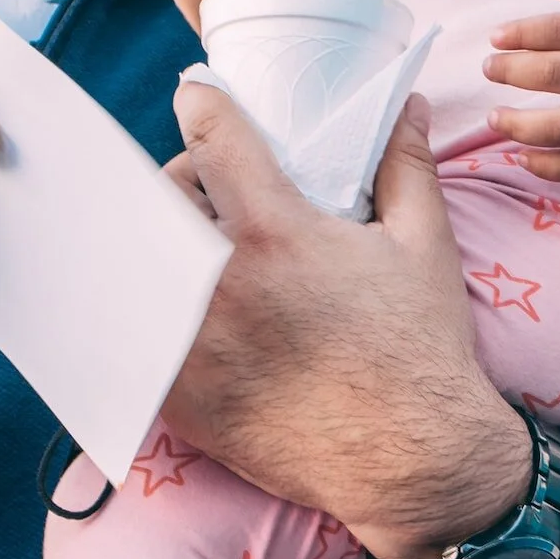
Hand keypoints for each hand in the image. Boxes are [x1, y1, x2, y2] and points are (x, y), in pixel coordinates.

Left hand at [162, 82, 531, 558]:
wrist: (411, 460)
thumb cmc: (421, 349)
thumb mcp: (424, 246)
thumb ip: (405, 166)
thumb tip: (408, 105)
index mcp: (276, 232)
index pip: (210, 138)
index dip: (201, 104)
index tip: (198, 97)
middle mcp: (219, 281)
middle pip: (162, 195)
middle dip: (181, 179)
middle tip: (208, 189)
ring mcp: (191, 341)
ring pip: (138, 261)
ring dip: (157, 244)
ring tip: (185, 249)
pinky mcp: (179, 395)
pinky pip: (134, 333)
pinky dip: (145, 311)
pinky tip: (166, 307)